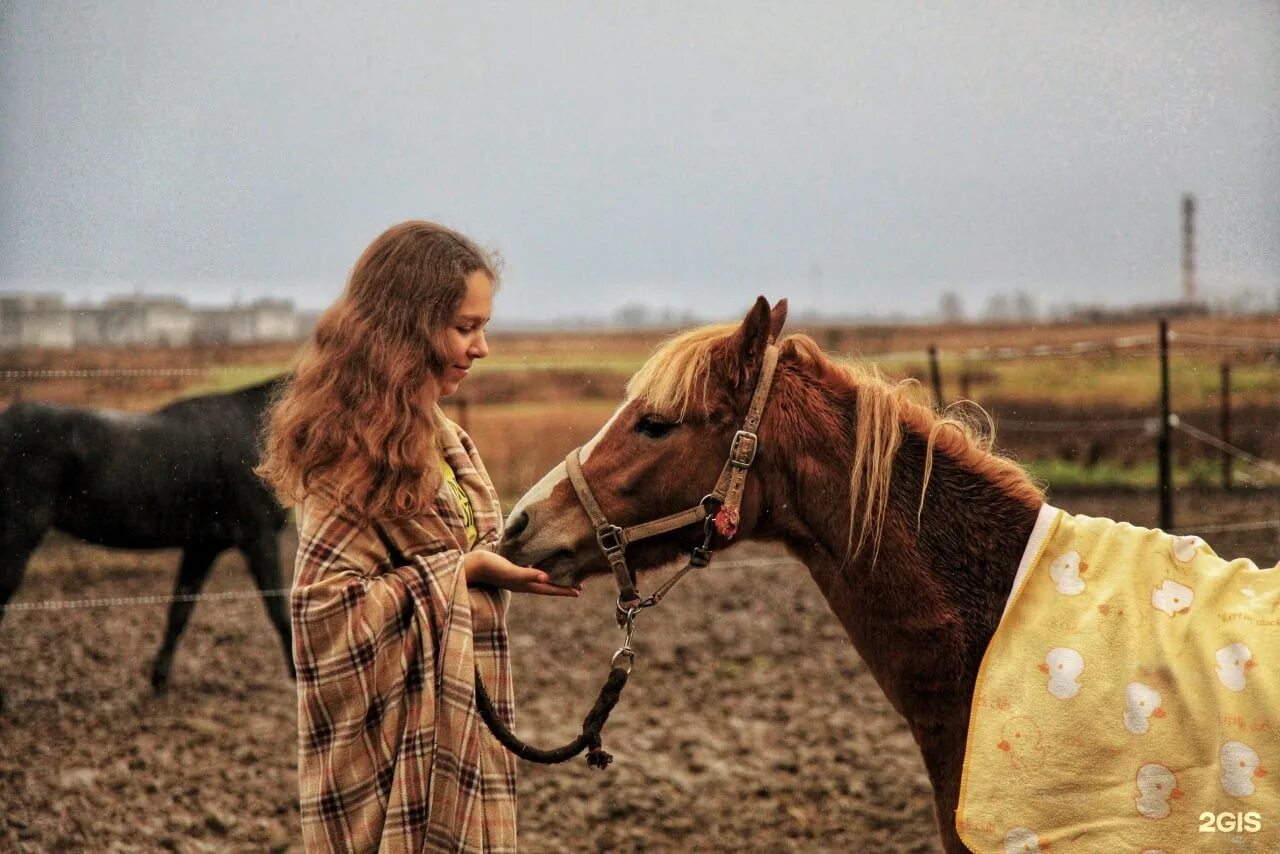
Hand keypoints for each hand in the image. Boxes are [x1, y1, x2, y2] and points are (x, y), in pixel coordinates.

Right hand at [464, 550, 580, 596]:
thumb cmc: (489, 567)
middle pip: (546, 586)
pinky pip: (528, 572)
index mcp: (523, 585)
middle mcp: (521, 583)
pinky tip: (539, 566)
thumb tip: (546, 577)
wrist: (468, 566)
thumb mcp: (509, 570)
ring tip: (562, 577)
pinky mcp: (508, 571)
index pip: (548, 589)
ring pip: (538, 580)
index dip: (563, 590)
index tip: (579, 591)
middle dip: (561, 586)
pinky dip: (537, 571)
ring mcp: (514, 578)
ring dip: (551, 579)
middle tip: (578, 586)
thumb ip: (527, 574)